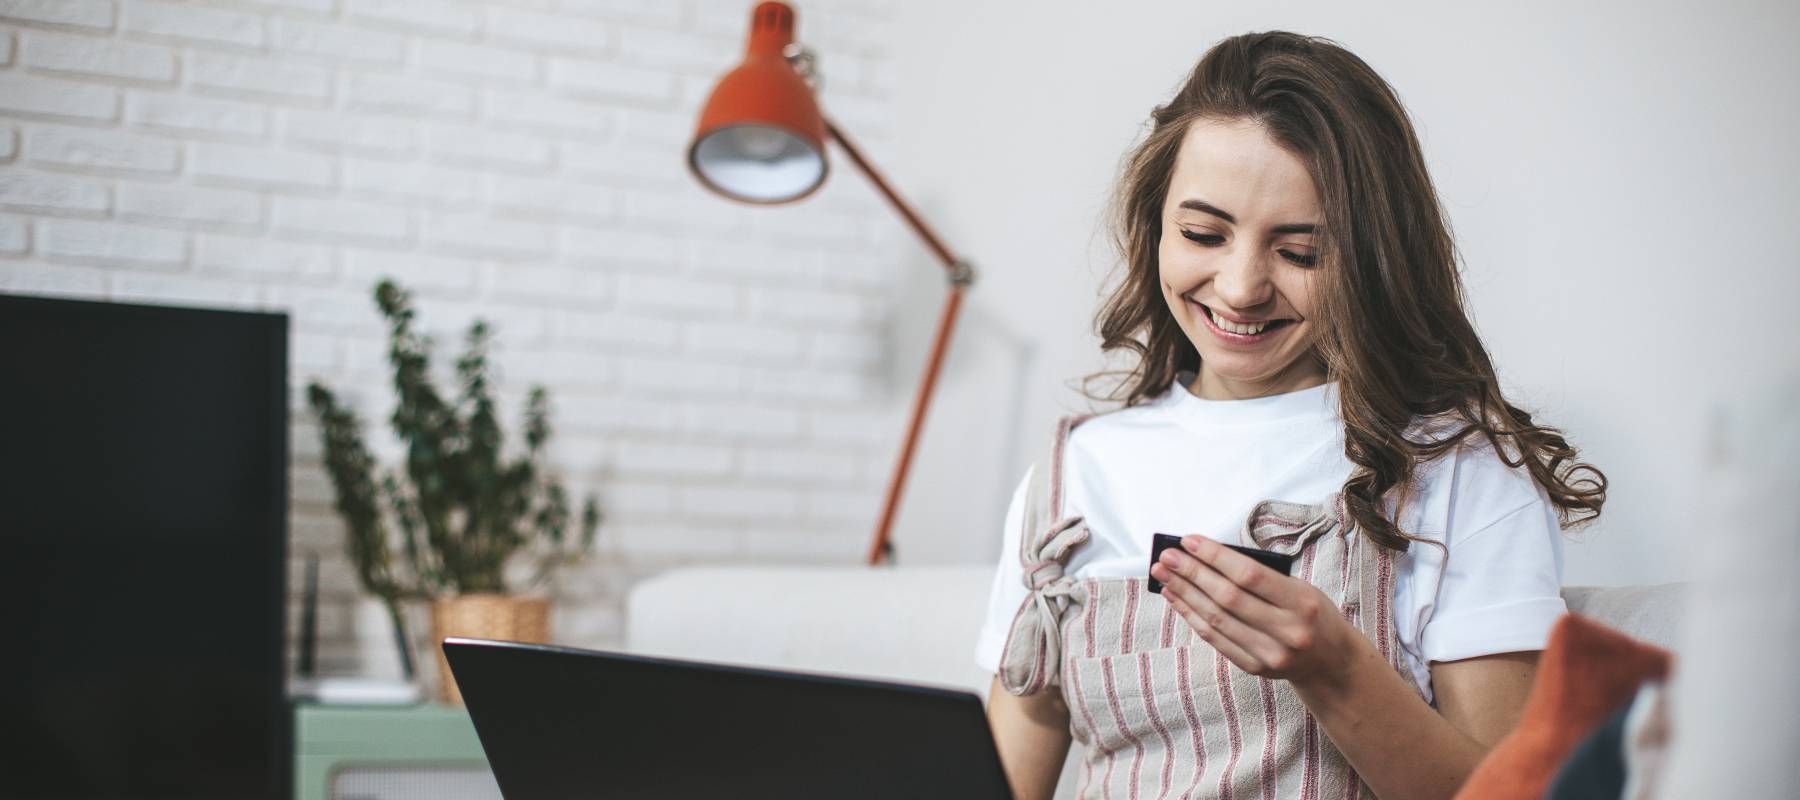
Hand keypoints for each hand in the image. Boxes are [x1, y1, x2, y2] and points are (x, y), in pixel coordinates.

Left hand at [1149, 534, 1360, 685]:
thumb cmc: (1311, 614)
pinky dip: (1191, 616)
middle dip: (1192, 574)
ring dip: (1184, 594)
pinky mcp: (1254, 668)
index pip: (1249, 575)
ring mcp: (1270, 654)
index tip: (1188, 541)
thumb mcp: (1301, 588)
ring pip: (1216, 619)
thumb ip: (1262, 577)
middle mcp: (1287, 631)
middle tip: (1166, 556)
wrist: (1332, 663)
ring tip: (1163, 574)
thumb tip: (1208, 557)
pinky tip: (1176, 598)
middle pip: (1227, 598)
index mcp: (1302, 603)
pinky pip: (1215, 639)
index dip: (1215, 557)